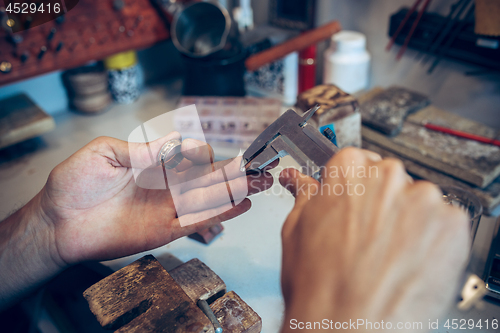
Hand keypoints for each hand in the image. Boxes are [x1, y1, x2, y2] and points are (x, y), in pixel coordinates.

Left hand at [39, 132, 272, 264]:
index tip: (205, 153)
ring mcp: (168, 208)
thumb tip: (173, 141)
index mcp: (154, 164)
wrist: (58, 222)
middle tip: (262, 164)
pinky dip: (221, 213)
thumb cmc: (74, 185)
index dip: (203, 153)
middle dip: (237, 171)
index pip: (190, 156)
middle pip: (209, 177)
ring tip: (263, 181)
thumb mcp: (104, 153)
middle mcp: (166, 186)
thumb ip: (141, 149)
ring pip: (210, 198)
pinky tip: (241, 204)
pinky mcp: (165, 230)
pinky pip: (198, 222)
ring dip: (238, 190)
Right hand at [279, 148, 469, 330]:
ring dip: (409, 222)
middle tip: (368, 239)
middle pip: (390, 180)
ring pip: (418, 202)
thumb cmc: (320, 286)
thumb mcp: (296, 231)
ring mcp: (423, 199)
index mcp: (347, 170)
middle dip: (382, 205)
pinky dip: (432, 241)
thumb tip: (299, 181)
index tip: (357, 205)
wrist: (349, 326)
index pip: (358, 162)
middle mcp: (387, 176)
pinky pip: (444, 224)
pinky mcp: (452, 225)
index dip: (356, 190)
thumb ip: (304, 196)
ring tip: (388, 257)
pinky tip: (408, 263)